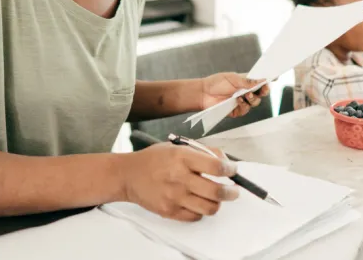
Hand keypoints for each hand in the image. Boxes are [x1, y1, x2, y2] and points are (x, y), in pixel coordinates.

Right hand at [121, 143, 239, 221]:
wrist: (129, 175)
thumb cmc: (154, 159)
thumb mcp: (178, 146)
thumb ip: (203, 152)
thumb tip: (225, 162)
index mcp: (182, 157)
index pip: (216, 167)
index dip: (230, 170)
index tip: (233, 171)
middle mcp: (179, 178)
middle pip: (217, 191)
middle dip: (232, 192)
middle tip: (234, 190)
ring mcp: (174, 197)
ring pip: (209, 208)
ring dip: (217, 203)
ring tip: (216, 197)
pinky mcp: (169, 211)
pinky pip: (195, 217)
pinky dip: (201, 211)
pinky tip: (198, 202)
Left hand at [200, 72, 269, 117]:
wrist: (203, 94)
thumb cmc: (216, 83)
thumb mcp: (232, 78)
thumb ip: (247, 81)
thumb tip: (262, 80)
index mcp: (246, 82)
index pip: (260, 81)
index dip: (268, 81)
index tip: (275, 78)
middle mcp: (246, 92)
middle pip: (261, 94)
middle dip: (263, 91)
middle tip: (263, 89)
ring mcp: (242, 102)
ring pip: (255, 103)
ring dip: (253, 99)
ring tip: (246, 95)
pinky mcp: (237, 111)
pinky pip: (245, 110)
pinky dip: (243, 105)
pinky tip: (238, 101)